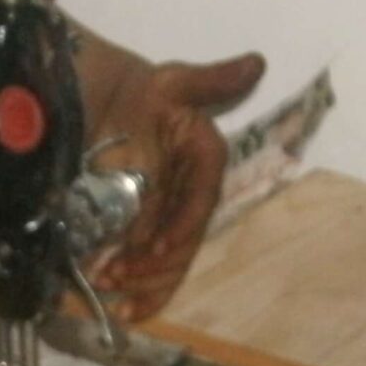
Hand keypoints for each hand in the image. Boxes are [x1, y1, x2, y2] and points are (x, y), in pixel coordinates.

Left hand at [74, 36, 265, 320]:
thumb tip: (256, 63)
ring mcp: (168, 215)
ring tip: (109, 287)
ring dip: (142, 280)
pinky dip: (134, 284)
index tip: (159, 245)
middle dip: (155, 263)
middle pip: (183, 239)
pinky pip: (146, 263)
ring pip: (166, 259)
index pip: (201, 199)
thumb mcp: (172, 82)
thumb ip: (210, 81)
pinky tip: (113, 302)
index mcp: (207, 161)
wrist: (109, 101)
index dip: (184, 223)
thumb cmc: (143, 92)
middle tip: (121, 276)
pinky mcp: (145, 229)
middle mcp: (192, 195)